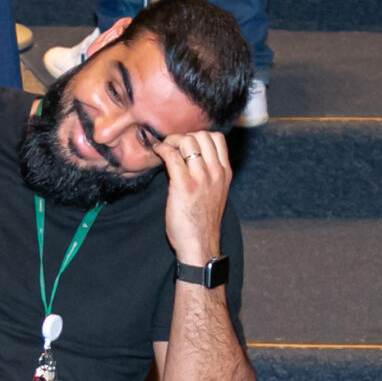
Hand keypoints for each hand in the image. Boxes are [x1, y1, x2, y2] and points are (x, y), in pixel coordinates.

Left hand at [158, 129, 231, 265]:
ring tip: (164, 150)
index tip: (185, 145)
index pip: (217, 138)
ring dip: (171, 141)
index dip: (198, 135)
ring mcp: (201, 178)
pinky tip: (157, 153)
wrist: (199, 245)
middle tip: (172, 147)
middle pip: (202, 136)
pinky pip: (171, 155)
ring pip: (187, 141)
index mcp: (225, 173)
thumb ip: (210, 174)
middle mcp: (216, 172)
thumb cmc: (202, 223)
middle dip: (184, 136)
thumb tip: (192, 157)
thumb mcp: (216, 193)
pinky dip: (161, 149)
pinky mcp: (184, 185)